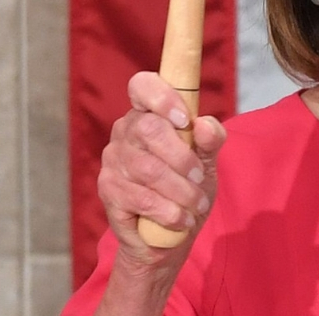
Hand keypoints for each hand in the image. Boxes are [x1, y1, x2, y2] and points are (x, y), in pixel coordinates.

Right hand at [97, 71, 227, 271]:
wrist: (168, 234)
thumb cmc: (187, 186)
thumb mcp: (207, 160)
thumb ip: (211, 139)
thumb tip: (205, 125)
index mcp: (147, 113)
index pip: (142, 85)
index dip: (163, 96)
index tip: (185, 119)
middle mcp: (125, 131)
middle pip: (149, 129)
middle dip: (182, 157)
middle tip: (199, 176)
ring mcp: (113, 160)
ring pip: (148, 169)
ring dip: (181, 190)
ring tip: (197, 204)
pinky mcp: (108, 190)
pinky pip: (141, 198)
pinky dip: (169, 211)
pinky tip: (182, 219)